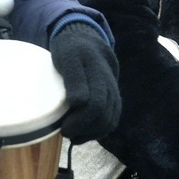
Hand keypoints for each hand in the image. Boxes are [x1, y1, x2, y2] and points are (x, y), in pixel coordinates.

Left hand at [50, 23, 121, 142]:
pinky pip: (111, 120)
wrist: (88, 42)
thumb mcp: (68, 58)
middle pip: (104, 117)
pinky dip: (98, 131)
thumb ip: (74, 78)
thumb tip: (79, 102)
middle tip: (65, 132)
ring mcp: (113, 94)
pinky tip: (84, 133)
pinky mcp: (113, 100)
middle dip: (85, 130)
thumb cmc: (72, 51)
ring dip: (92, 133)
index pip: (96, 105)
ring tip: (74, 135)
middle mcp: (110, 86)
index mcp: (98, 75)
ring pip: (110, 121)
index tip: (64, 127)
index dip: (81, 121)